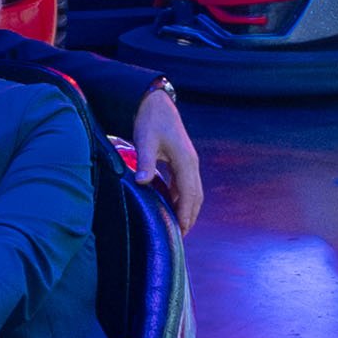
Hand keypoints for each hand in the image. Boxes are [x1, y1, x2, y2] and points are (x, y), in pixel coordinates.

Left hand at [129, 88, 204, 230]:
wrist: (156, 102)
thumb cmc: (150, 120)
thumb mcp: (145, 141)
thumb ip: (145, 163)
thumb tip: (142, 182)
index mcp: (186, 161)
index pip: (189, 194)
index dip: (186, 213)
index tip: (182, 231)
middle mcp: (192, 163)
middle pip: (196, 196)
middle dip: (190, 215)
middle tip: (181, 235)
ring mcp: (189, 161)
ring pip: (194, 191)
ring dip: (188, 208)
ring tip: (180, 225)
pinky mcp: (183, 159)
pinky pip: (186, 183)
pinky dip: (183, 197)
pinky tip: (173, 205)